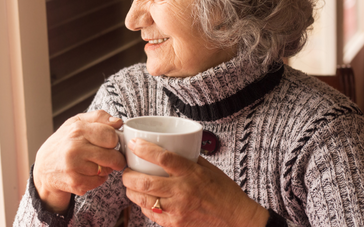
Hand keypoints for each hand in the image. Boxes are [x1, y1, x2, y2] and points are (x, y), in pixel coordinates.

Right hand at [33, 110, 126, 212]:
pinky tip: (87, 173)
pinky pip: (99, 182)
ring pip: (107, 171)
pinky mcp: (75, 183)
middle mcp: (75, 148)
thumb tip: (118, 122)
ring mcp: (74, 167)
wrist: (44, 167)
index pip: (111, 136)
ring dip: (105, 169)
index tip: (110, 143)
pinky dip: (97, 179)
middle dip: (115, 158)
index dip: (114, 140)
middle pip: (112, 156)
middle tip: (110, 157)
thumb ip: (99, 117)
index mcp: (77, 129)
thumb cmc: (63, 142)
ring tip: (93, 163)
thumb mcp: (77, 122)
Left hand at [122, 138, 268, 226]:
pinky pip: (150, 213)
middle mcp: (182, 191)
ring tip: (130, 185)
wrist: (237, 219)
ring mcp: (177, 210)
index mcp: (191, 173)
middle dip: (128, 175)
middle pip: (144, 182)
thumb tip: (168, 147)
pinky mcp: (175, 224)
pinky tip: (143, 199)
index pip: (163, 157)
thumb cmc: (224, 191)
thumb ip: (187, 159)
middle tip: (126, 171)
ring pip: (142, 199)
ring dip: (130, 191)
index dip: (144, 149)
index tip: (134, 144)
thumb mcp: (208, 168)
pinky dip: (142, 205)